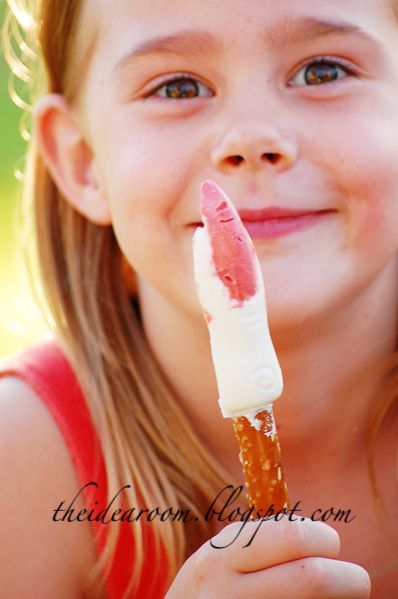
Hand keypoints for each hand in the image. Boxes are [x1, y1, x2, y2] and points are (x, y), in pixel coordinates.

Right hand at [165, 518, 370, 597]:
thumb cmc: (210, 594)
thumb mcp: (219, 557)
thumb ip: (259, 541)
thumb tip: (320, 536)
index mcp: (221, 558)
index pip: (292, 537)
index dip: (324, 538)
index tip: (330, 545)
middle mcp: (228, 595)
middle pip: (314, 579)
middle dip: (349, 578)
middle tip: (354, 581)